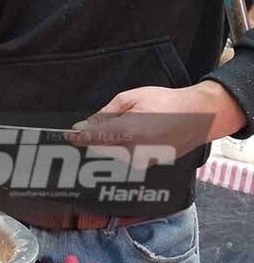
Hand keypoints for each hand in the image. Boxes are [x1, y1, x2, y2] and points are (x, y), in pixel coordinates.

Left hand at [65, 82, 243, 168]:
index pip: (92, 139)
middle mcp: (134, 151)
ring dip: (105, 147)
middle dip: (90, 142)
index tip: (64, 136)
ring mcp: (143, 161)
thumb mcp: (131, 98)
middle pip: (100, 150)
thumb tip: (85, 125)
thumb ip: (105, 114)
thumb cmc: (166, 103)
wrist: (198, 116)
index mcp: (128, 131)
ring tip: (113, 132)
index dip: (76, 138)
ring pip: (112, 156)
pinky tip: (128, 138)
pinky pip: (126, 159)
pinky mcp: (149, 165)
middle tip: (79, 134)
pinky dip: (120, 150)